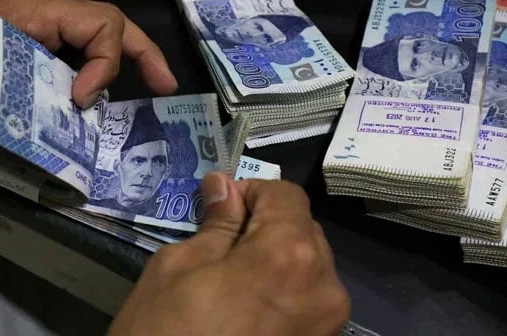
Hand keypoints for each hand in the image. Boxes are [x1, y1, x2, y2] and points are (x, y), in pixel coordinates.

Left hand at [0, 0, 176, 127]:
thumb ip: (40, 90)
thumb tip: (83, 113)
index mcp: (35, 12)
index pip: (102, 23)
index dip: (109, 62)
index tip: (85, 101)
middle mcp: (38, 21)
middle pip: (106, 28)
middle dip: (142, 55)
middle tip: (165, 86)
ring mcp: (26, 40)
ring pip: (85, 49)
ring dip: (109, 77)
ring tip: (123, 115)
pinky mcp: (14, 63)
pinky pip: (60, 69)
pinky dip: (77, 91)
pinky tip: (80, 120)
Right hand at [109, 172, 349, 335]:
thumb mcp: (177, 270)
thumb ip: (215, 224)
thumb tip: (224, 185)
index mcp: (290, 255)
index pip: (286, 195)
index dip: (251, 192)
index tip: (220, 210)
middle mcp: (326, 287)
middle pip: (303, 230)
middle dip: (266, 227)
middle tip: (220, 248)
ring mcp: (329, 326)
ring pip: (310, 267)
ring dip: (276, 261)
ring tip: (232, 285)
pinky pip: (309, 302)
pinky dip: (284, 293)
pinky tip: (248, 312)